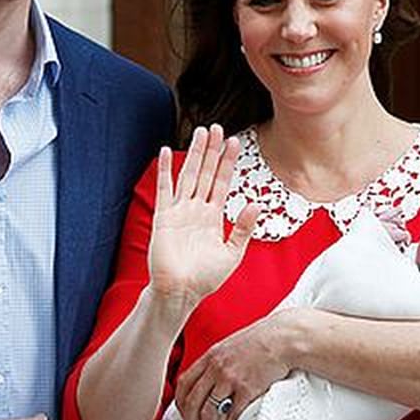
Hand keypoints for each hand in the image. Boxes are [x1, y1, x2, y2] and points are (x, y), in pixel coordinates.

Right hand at [147, 125, 257, 316]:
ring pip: (188, 175)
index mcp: (213, 217)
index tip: (234, 141)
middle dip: (211, 150)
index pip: (221, 182)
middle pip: (205, 172)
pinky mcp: (164, 217)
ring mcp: (179, 211)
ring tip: (200, 132)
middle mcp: (196, 209)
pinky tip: (167, 152)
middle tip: (216, 127)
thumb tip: (256, 204)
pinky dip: (166, 170)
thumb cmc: (205, 278)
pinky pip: (165, 189)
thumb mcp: (232, 253)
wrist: (181, 292)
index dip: (227, 162)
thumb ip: (243, 228)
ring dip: (194, 154)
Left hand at [174, 308, 302, 419]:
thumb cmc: (261, 341)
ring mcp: (230, 379)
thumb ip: (217, 361)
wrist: (282, 339)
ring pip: (208, 412)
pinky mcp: (247, 389)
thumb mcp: (230, 346)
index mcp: (210, 357)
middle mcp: (216, 368)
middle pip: (192, 402)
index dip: (180, 403)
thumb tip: (210, 379)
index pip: (183, 384)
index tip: (185, 414)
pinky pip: (231, 416)